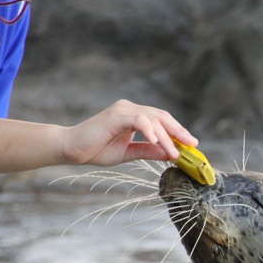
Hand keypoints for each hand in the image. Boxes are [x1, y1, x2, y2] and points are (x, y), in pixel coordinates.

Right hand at [61, 99, 197, 165]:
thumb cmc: (96, 149)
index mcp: (134, 116)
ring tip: (175, 152)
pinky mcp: (116, 116)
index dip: (178, 132)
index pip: (162, 121)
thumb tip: (170, 153)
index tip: (191, 145)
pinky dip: (150, 131)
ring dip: (167, 137)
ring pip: (153, 119)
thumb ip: (148, 151)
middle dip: (179, 131)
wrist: (71, 149)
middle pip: (162, 117)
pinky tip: (158, 142)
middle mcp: (130, 109)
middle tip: (192, 145)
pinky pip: (139, 120)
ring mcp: (123, 110)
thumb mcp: (129, 153)